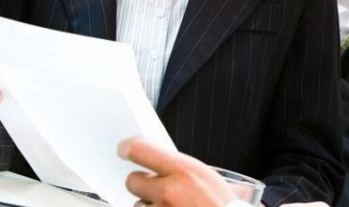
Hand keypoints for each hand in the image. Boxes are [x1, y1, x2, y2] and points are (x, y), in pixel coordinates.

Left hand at [119, 137, 238, 206]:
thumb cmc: (223, 206)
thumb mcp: (207, 177)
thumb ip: (180, 169)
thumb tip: (157, 163)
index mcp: (183, 171)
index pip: (140, 150)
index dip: (129, 148)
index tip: (125, 149)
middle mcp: (168, 192)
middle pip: (132, 180)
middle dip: (143, 184)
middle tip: (157, 189)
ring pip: (138, 205)